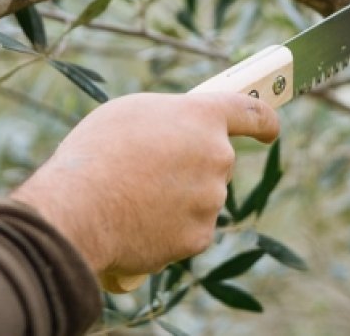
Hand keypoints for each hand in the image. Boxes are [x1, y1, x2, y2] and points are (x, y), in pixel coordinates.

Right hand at [11, 92, 278, 289]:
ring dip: (178, 198)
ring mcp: (211, 200)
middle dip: (192, 164)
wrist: (78, 210)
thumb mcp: (131, 113)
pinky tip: (137, 223)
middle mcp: (217, 156)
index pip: (253, 113)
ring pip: (201, 197)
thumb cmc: (96, 153)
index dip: (264, 120)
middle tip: (152, 169)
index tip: (270, 130)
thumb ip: (170, 119)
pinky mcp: (198, 237)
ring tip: (133, 197)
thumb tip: (178, 135)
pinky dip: (168, 229)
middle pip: (216, 160)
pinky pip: (188, 230)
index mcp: (203, 117)